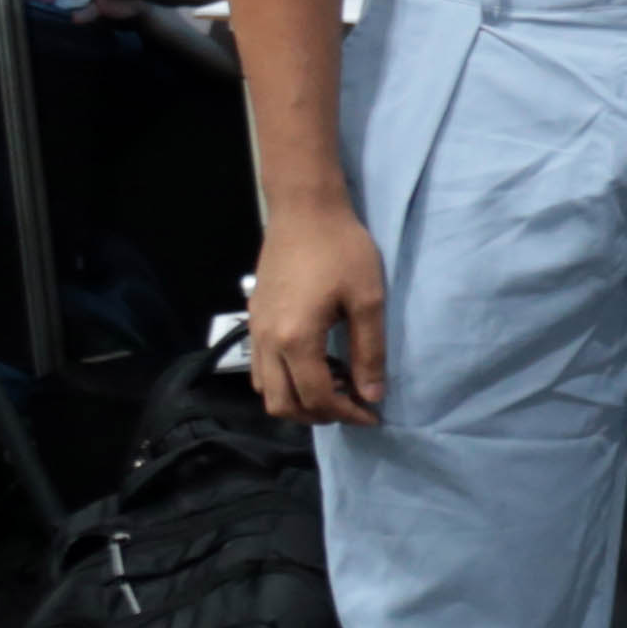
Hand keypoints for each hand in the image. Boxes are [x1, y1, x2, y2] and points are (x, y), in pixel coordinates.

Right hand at [245, 202, 391, 426]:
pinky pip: (261, 368)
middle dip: (319, 415)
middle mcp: (267, 342)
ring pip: (267, 390)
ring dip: (298, 400)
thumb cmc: (342, 251)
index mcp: (296, 340)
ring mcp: (255, 331)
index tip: (372, 414)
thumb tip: (372, 395)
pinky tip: (314, 365)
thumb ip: (369, 351)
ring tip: (335, 386)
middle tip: (353, 404)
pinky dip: (284, 381)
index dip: (346, 414)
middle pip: (283, 405)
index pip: (316, 398)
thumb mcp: (368, 300)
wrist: (305, 212)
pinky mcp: (254, 319)